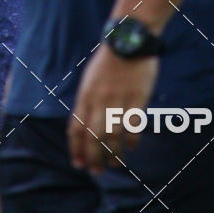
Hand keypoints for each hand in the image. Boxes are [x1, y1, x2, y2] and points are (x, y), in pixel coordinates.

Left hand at [68, 45, 158, 174]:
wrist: (128, 40)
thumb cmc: (109, 60)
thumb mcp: (90, 78)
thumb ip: (88, 101)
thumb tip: (86, 125)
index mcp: (85, 95)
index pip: (76, 129)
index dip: (76, 149)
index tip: (79, 164)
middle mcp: (99, 101)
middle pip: (94, 137)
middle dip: (93, 158)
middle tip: (97, 172)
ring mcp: (119, 100)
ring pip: (114, 137)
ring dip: (113, 155)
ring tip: (115, 165)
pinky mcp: (137, 99)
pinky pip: (133, 127)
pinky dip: (132, 141)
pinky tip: (132, 147)